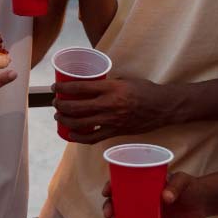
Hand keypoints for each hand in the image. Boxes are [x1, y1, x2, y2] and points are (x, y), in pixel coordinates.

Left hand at [51, 77, 176, 142]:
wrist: (162, 107)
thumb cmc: (144, 90)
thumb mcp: (124, 80)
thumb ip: (107, 83)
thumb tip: (90, 85)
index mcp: (111, 88)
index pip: (81, 88)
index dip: (64, 88)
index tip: (55, 87)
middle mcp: (110, 104)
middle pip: (77, 107)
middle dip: (61, 105)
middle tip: (56, 102)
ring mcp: (112, 120)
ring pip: (81, 124)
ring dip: (66, 120)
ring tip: (59, 116)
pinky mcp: (115, 132)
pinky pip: (93, 138)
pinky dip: (79, 137)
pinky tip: (70, 135)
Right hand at [102, 172, 207, 217]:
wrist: (203, 202)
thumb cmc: (190, 185)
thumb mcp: (182, 180)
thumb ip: (174, 187)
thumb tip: (165, 198)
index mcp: (144, 181)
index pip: (122, 181)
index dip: (111, 186)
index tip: (107, 192)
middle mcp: (141, 196)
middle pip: (119, 201)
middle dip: (109, 207)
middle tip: (109, 213)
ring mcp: (146, 212)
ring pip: (124, 217)